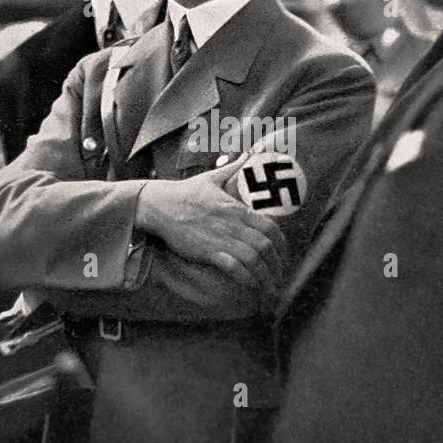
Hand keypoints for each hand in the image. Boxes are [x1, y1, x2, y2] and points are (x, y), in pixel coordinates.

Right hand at [135, 160, 287, 296]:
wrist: (160, 205)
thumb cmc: (186, 192)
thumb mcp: (212, 177)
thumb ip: (234, 168)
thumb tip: (248, 154)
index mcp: (238, 208)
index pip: (270, 228)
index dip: (281, 245)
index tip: (282, 256)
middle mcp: (233, 224)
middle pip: (265, 247)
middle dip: (276, 265)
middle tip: (279, 277)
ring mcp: (221, 238)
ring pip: (253, 259)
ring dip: (265, 276)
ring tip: (269, 288)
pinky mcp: (207, 251)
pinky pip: (233, 267)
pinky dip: (245, 277)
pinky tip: (250, 285)